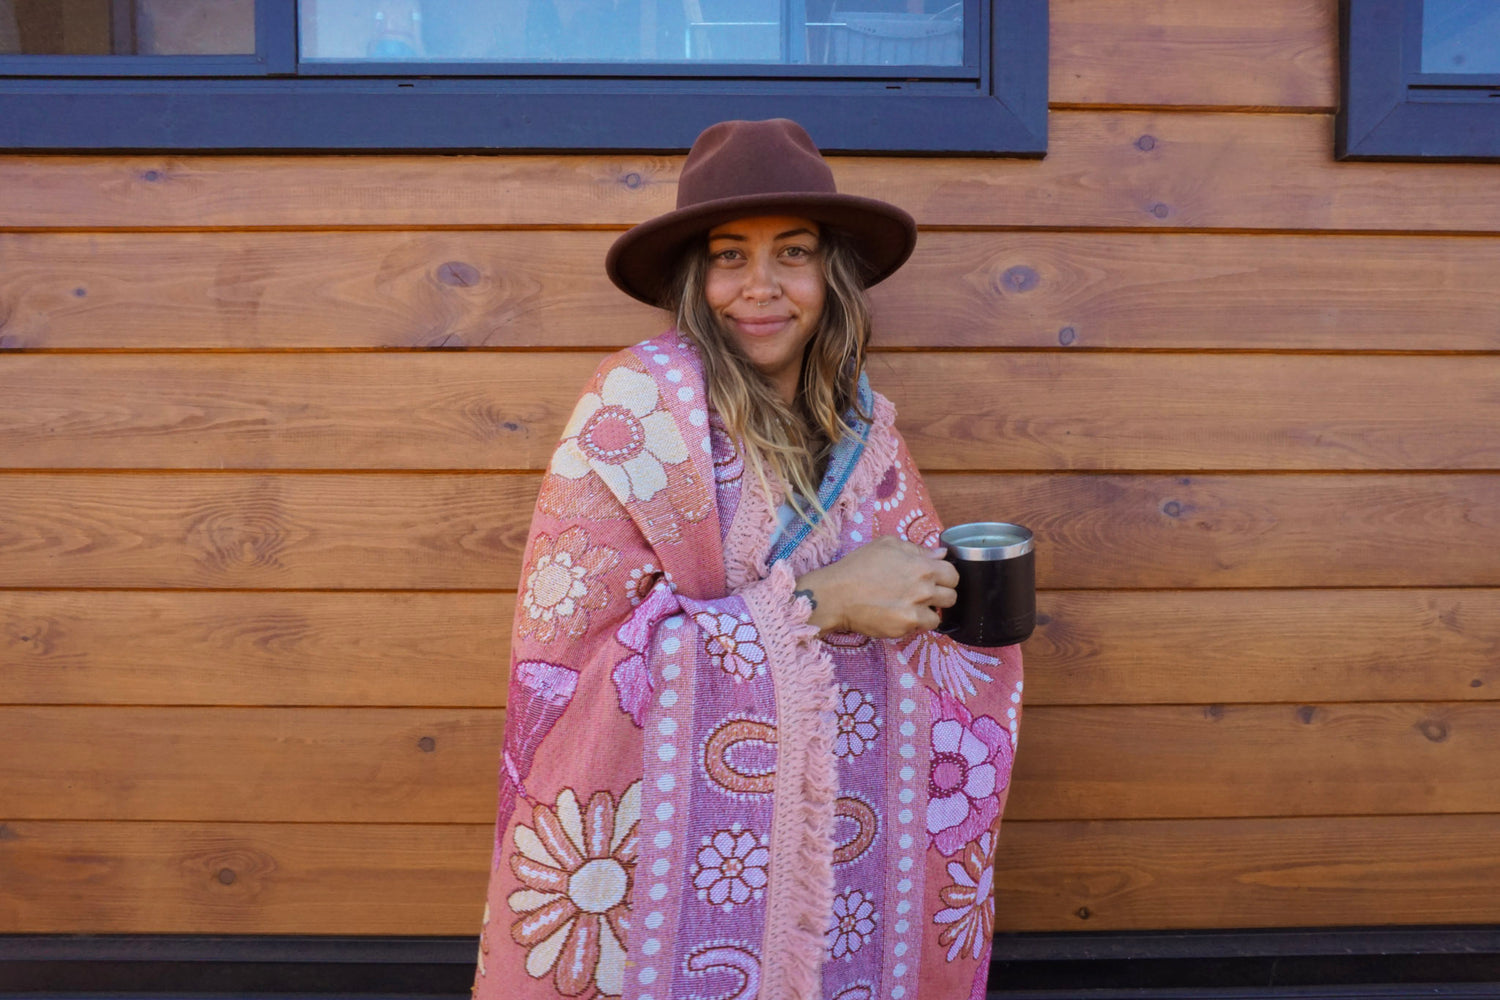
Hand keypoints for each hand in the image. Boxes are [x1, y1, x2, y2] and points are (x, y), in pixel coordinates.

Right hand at [794, 536, 957, 637]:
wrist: (836, 595)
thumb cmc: (858, 566)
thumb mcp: (886, 545)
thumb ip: (917, 549)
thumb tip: (941, 553)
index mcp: (922, 566)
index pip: (954, 575)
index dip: (945, 577)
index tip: (935, 579)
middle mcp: (923, 589)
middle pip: (951, 597)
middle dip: (940, 596)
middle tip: (923, 594)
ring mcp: (915, 610)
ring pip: (938, 617)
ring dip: (928, 613)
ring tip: (910, 608)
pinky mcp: (905, 627)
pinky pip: (921, 628)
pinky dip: (913, 624)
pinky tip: (898, 616)